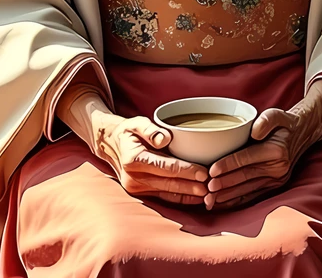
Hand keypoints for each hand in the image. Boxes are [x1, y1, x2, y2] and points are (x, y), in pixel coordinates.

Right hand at [56, 81, 208, 205]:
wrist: (109, 146)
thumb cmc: (127, 131)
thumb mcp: (135, 123)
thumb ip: (150, 129)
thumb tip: (164, 138)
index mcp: (133, 160)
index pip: (166, 167)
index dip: (186, 171)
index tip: (204, 172)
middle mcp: (134, 178)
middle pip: (169, 184)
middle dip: (192, 187)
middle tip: (212, 187)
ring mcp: (136, 189)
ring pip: (168, 194)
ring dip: (188, 195)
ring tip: (208, 195)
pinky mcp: (141, 193)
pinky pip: (164, 197)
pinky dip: (180, 198)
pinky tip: (195, 198)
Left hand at [205, 78, 321, 210]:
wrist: (303, 134)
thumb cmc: (285, 123)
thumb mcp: (278, 114)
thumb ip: (267, 120)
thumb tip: (255, 132)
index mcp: (277, 151)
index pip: (248, 159)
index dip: (228, 164)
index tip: (211, 170)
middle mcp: (278, 169)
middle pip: (245, 177)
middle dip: (224, 184)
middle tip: (205, 189)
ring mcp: (276, 181)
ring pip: (247, 190)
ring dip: (228, 196)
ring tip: (210, 199)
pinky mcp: (274, 187)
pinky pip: (252, 196)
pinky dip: (236, 200)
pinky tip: (223, 202)